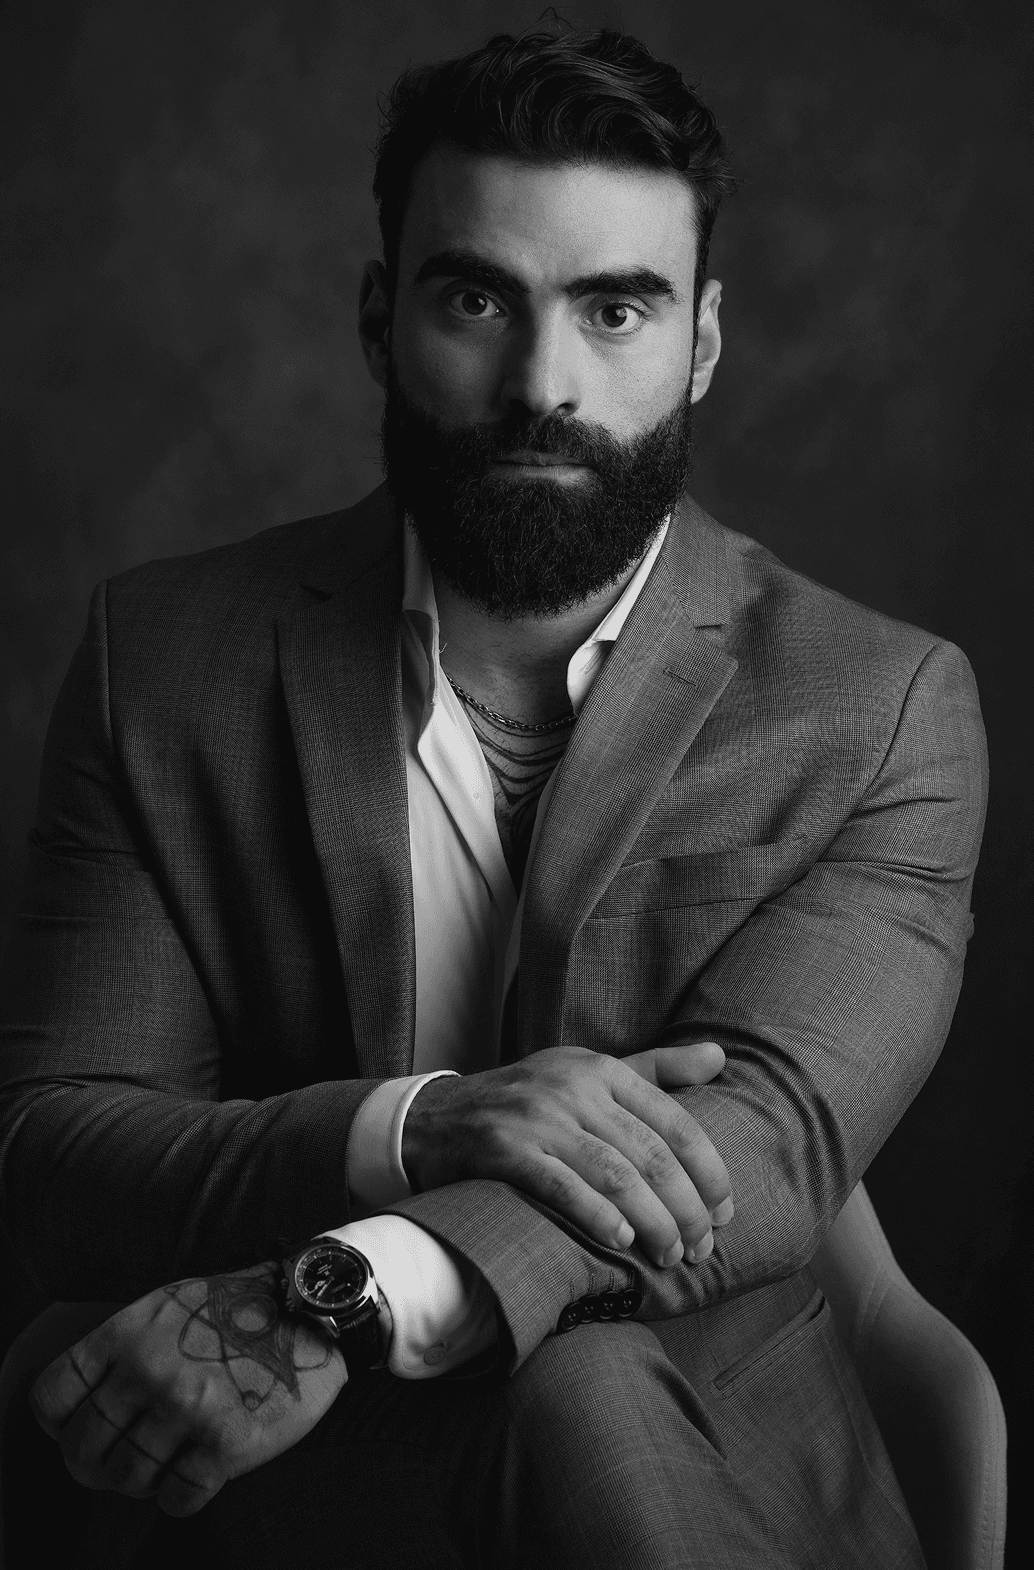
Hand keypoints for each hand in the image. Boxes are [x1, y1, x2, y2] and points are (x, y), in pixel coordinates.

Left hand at [30, 1263, 345, 1515]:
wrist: (309, 1312)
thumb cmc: (235, 1310)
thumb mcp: (165, 1306)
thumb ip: (121, 1348)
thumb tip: (83, 1406)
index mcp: (127, 1334)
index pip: (51, 1398)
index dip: (60, 1425)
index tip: (80, 1428)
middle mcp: (149, 1371)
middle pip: (81, 1451)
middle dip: (96, 1464)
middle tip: (122, 1459)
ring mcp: (186, 1409)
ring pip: (126, 1480)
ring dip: (142, 1480)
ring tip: (167, 1460)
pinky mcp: (226, 1443)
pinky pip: (175, 1499)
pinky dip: (180, 1495)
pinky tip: (198, 1470)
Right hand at [402, 1042, 732, 1267]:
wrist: (434, 1118)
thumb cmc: (526, 1101)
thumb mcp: (587, 1073)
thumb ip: (655, 1068)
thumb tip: (719, 1058)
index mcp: (601, 1069)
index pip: (675, 1122)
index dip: (708, 1171)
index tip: (726, 1211)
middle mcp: (573, 1088)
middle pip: (651, 1155)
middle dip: (686, 1208)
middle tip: (702, 1248)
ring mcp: (537, 1117)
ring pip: (615, 1175)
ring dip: (652, 1222)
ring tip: (670, 1256)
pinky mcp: (504, 1149)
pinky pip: (561, 1186)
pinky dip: (596, 1215)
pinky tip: (621, 1241)